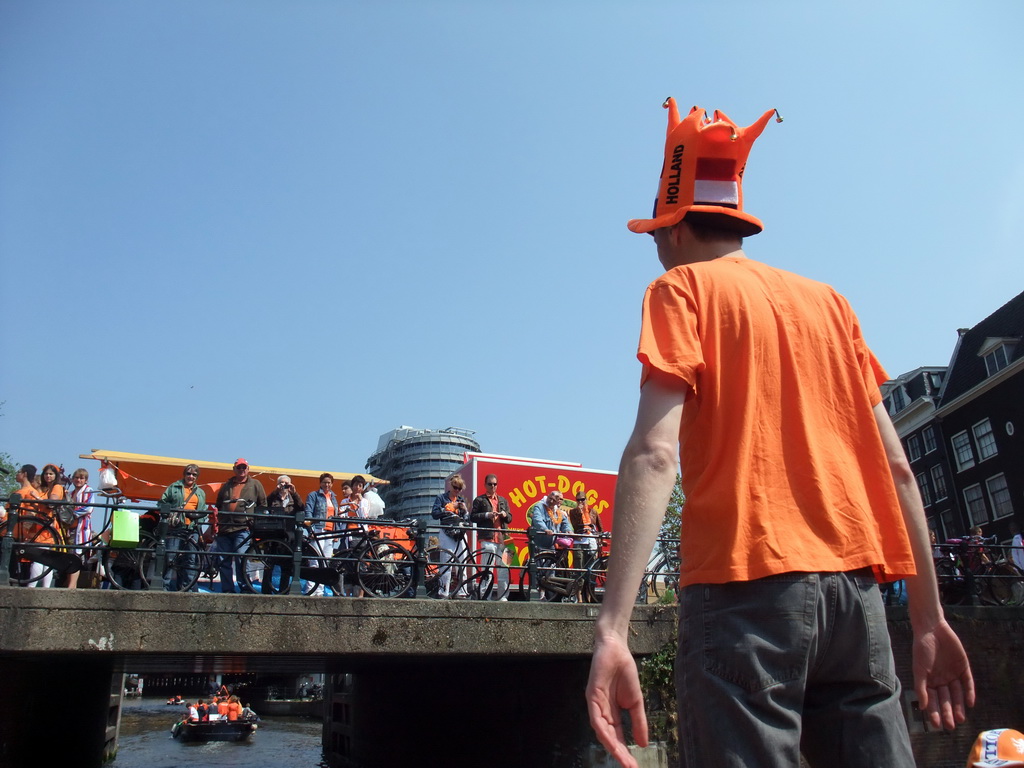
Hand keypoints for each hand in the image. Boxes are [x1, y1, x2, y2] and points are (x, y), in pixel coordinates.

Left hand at [586, 635, 647, 767]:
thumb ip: (638, 722)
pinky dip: (603, 730)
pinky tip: (610, 740)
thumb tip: (643, 744)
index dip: (625, 752)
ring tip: (623, 759)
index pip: (618, 738)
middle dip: (620, 754)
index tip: (635, 766)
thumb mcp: (636, 702)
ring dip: (612, 746)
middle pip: (610, 739)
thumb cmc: (625, 673)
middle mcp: (602, 713)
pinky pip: (596, 717)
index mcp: (612, 714)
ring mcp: (595, 706)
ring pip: (602, 732)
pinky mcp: (591, 696)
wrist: (617, 651)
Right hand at [912, 619, 974, 729]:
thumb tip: (922, 706)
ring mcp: (953, 674)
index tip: (937, 724)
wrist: (932, 629)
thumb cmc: (921, 649)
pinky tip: (970, 703)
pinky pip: (967, 683)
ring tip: (960, 719)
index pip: (932, 700)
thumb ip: (921, 687)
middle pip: (946, 699)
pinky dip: (969, 693)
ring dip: (959, 706)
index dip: (934, 712)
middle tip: (950, 726)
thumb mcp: (919, 669)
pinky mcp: (963, 667)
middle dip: (948, 712)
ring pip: (957, 694)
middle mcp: (941, 680)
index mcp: (929, 681)